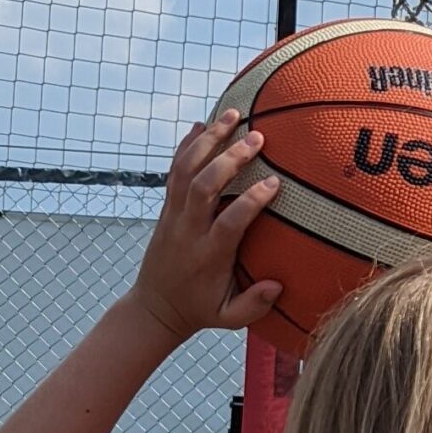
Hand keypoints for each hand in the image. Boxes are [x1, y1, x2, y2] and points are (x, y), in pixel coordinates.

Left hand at [129, 113, 283, 343]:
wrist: (154, 307)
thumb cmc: (199, 310)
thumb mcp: (228, 318)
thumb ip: (254, 305)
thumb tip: (277, 285)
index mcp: (208, 255)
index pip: (229, 222)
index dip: (251, 201)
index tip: (274, 183)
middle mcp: (188, 230)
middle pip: (204, 186)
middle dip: (229, 158)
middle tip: (258, 137)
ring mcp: (174, 216)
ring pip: (186, 170)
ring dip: (209, 139)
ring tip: (232, 114)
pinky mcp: (167, 208)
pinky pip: (174, 171)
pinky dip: (186, 145)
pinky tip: (202, 124)